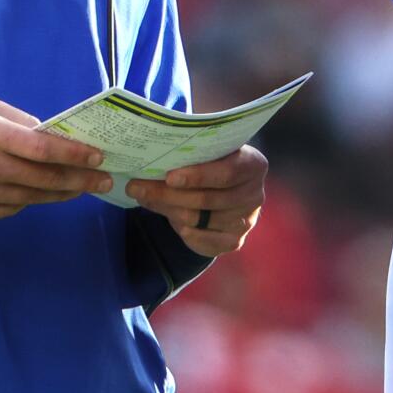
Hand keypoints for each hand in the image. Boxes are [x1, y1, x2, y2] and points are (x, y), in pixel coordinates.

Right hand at [0, 100, 113, 223]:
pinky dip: (28, 200)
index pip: (43, 149)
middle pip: (44, 179)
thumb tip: (56, 139)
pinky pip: (11, 209)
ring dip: (60, 193)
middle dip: (80, 180)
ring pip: (32, 198)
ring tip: (80, 188)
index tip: (98, 158)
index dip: (75, 156)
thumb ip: (20, 123)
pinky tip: (40, 193)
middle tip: (103, 180)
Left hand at [126, 145, 266, 256]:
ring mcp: (246, 220)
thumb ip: (193, 150)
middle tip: (137, 187)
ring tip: (144, 198)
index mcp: (254, 164)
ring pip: (199, 219)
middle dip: (168, 194)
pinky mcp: (235, 240)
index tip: (169, 176)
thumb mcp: (210, 149)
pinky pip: (205, 242)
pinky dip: (184, 232)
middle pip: (207, 199)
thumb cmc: (212, 161)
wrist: (223, 185)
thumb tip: (153, 154)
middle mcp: (255, 194)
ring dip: (167, 210)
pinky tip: (168, 219)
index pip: (226, 173)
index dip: (198, 176)